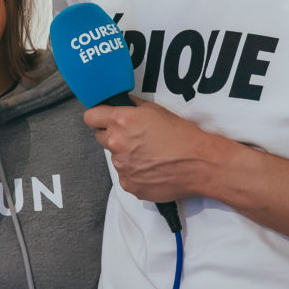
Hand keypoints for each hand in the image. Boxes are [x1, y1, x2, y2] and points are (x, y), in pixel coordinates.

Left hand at [83, 97, 212, 203]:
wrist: (198, 163)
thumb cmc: (182, 136)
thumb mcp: (156, 110)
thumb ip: (133, 106)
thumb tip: (122, 104)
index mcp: (121, 121)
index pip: (90, 117)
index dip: (97, 117)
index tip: (102, 119)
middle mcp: (117, 143)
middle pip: (101, 137)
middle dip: (113, 136)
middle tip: (135, 138)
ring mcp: (121, 166)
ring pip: (115, 158)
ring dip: (126, 156)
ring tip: (150, 155)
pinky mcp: (129, 184)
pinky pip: (125, 176)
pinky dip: (135, 173)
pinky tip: (152, 169)